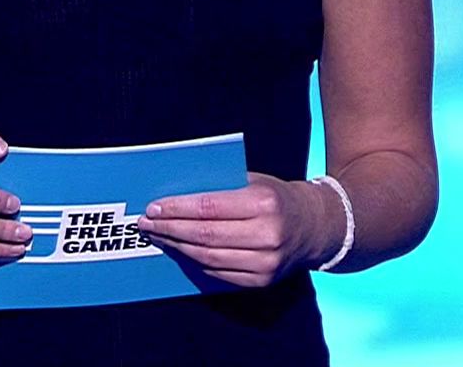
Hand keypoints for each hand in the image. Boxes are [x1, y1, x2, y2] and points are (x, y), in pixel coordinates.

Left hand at [136, 171, 329, 287]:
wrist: (314, 227)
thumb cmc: (276, 197)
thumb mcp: (254, 181)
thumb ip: (220, 186)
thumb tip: (175, 194)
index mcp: (264, 203)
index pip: (209, 208)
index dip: (177, 209)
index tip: (153, 207)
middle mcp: (268, 235)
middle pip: (205, 235)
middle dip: (170, 229)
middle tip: (147, 224)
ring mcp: (266, 262)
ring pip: (208, 257)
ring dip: (177, 247)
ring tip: (159, 237)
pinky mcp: (262, 281)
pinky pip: (219, 273)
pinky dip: (195, 262)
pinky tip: (180, 250)